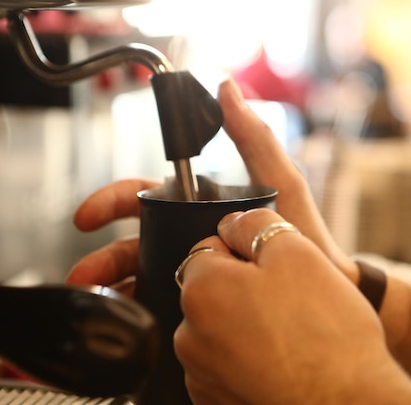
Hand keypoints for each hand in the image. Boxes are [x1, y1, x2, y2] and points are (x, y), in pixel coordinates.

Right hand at [66, 78, 357, 290]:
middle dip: (103, 255)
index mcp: (200, 207)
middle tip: (84, 271)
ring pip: (141, 275)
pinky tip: (129, 319)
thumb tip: (227, 89)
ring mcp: (194, 269)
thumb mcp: (281, 182)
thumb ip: (254, 138)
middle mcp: (190, 236)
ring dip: (113, 286)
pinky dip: (139, 310)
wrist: (326, 289)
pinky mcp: (202, 300)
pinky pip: (162, 304)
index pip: (146, 199)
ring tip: (99, 299)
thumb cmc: (305, 235)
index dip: (113, 201)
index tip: (89, 214)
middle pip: (133, 241)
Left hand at [173, 208, 408, 404]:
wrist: (347, 403)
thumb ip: (255, 224)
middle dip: (245, 288)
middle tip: (291, 300)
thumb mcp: (295, 251)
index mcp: (201, 291)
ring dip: (248, 325)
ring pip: (223, 330)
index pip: (210, 248)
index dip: (246, 250)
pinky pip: (230, 365)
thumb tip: (234, 223)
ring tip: (292, 335)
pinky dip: (250, 360)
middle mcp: (190, 336)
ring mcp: (203, 375)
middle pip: (215, 291)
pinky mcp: (219, 402)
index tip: (276, 266)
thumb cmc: (325, 331)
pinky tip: (285, 361)